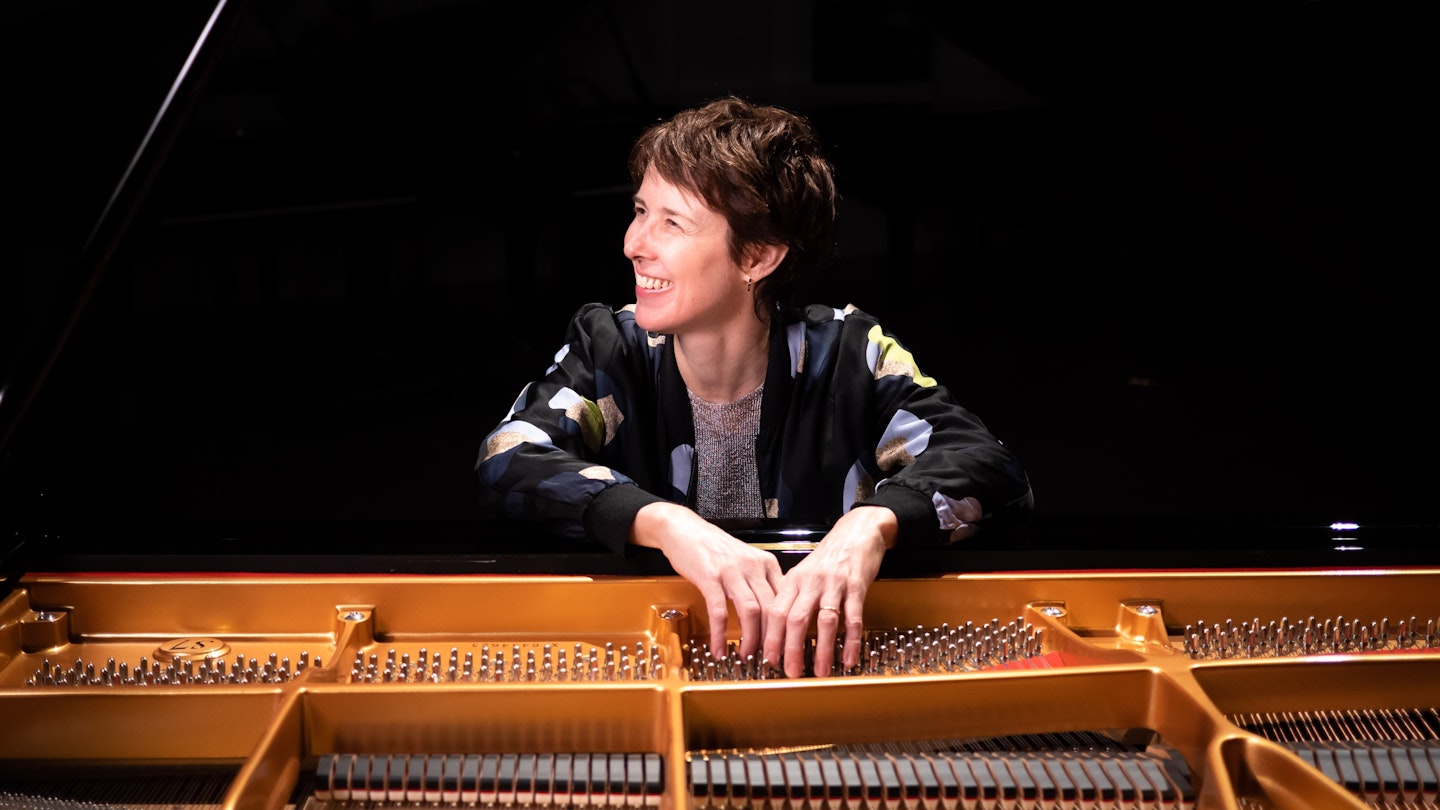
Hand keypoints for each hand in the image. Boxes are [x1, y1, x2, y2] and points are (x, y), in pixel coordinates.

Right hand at [630, 502, 782, 661]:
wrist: (684, 528)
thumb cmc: (714, 548)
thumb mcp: (746, 560)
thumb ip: (761, 581)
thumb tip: (775, 611)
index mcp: (766, 563)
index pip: (786, 599)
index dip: (788, 626)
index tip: (788, 645)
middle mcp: (753, 567)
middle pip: (773, 608)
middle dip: (774, 639)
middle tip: (772, 659)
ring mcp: (732, 572)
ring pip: (752, 611)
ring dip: (751, 639)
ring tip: (748, 657)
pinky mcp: (710, 577)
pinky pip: (719, 611)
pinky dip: (720, 635)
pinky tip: (719, 649)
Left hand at [763, 506, 895, 676]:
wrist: (856, 532)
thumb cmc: (828, 557)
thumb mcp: (804, 573)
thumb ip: (792, 598)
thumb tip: (778, 630)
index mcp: (794, 580)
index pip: (776, 612)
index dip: (771, 637)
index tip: (768, 659)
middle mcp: (811, 582)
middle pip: (796, 619)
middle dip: (791, 649)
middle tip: (791, 672)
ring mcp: (834, 584)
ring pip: (824, 621)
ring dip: (822, 649)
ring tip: (820, 671)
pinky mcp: (857, 586)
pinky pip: (853, 617)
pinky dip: (851, 640)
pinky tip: (848, 658)